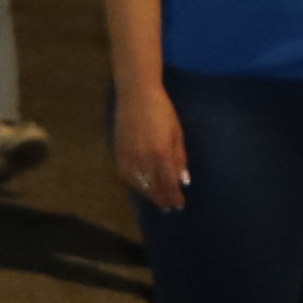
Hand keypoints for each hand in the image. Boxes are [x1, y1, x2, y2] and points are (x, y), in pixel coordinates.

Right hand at [114, 77, 189, 214]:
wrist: (136, 95)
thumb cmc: (162, 111)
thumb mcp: (177, 133)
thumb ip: (180, 158)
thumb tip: (184, 180)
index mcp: (162, 154)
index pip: (170, 185)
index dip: (175, 198)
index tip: (180, 205)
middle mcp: (145, 160)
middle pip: (154, 189)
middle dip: (163, 200)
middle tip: (170, 207)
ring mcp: (130, 158)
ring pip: (140, 186)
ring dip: (150, 194)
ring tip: (158, 199)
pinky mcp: (119, 154)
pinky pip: (127, 177)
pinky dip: (136, 184)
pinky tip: (143, 186)